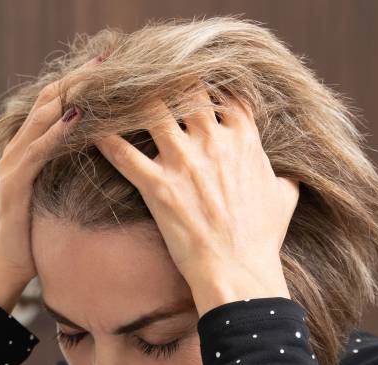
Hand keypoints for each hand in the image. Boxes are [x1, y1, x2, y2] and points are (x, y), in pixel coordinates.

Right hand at [0, 58, 100, 311]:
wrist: (6, 265)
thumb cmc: (35, 233)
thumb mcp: (56, 192)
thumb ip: (68, 168)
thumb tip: (102, 153)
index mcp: (28, 147)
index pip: (55, 102)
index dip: (80, 81)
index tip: (109, 64)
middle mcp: (17, 148)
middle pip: (49, 100)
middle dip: (79, 77)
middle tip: (108, 59)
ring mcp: (12, 164)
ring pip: (42, 118)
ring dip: (72, 95)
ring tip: (98, 77)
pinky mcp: (13, 183)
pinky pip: (37, 151)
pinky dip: (57, 132)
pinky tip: (77, 117)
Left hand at [95, 91, 300, 315]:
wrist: (239, 271)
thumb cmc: (261, 239)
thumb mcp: (284, 200)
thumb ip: (284, 178)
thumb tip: (288, 177)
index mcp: (244, 139)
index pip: (225, 92)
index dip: (209, 82)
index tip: (193, 80)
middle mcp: (213, 140)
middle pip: (186, 89)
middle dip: (167, 82)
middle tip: (149, 79)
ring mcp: (183, 161)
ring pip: (151, 110)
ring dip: (133, 101)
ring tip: (117, 94)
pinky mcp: (157, 186)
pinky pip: (122, 153)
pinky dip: (104, 138)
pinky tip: (89, 128)